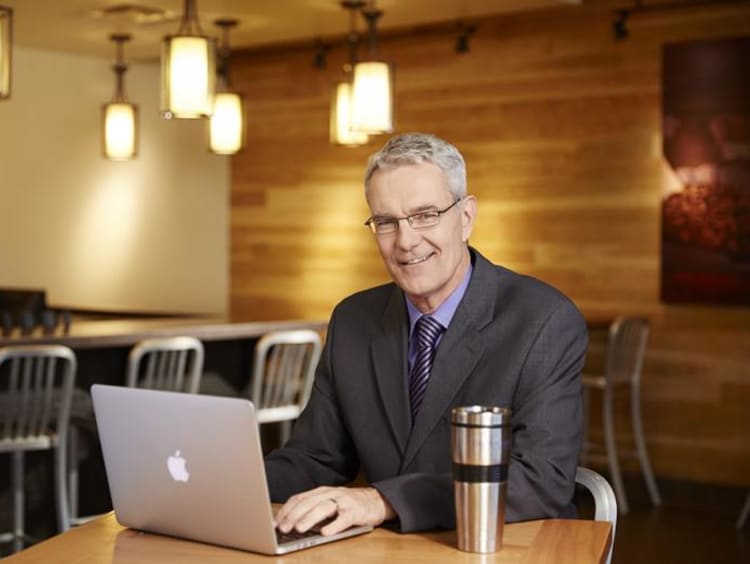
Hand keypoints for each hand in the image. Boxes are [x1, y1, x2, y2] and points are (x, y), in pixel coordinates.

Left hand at [275, 486, 395, 536]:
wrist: (376, 500)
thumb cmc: (348, 505)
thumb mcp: (329, 503)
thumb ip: (312, 510)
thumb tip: (289, 524)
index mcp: (321, 492)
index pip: (299, 498)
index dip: (286, 510)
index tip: (275, 522)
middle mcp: (331, 494)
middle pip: (309, 502)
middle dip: (294, 515)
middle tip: (283, 528)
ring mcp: (344, 501)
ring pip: (323, 508)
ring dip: (309, 519)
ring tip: (299, 529)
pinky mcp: (356, 511)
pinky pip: (344, 518)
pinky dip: (334, 526)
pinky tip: (325, 533)